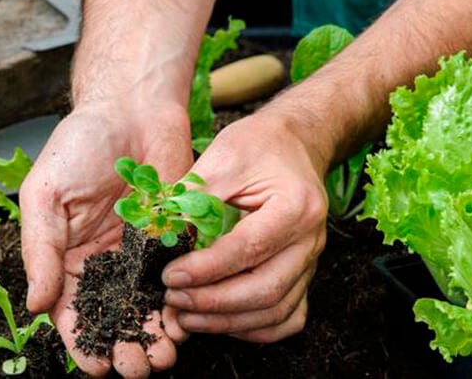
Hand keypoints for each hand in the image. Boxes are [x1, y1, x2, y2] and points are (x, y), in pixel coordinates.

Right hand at [20, 100, 191, 377]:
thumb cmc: (80, 143)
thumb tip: (36, 306)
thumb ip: (41, 250)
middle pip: (112, 319)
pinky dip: (181, 306)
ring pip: (147, 308)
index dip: (81, 344)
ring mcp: (141, 254)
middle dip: (123, 350)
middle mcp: (104, 262)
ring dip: (154, 337)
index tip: (95, 368)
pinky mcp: (174, 240)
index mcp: (67, 256)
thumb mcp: (46, 195)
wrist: (134, 106)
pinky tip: (186, 324)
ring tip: (163, 359)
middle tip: (136, 369)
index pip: (71, 313)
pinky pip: (178, 281)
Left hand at [161, 112, 328, 341]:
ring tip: (186, 317)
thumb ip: (193, 198)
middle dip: (214, 303)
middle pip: (266, 290)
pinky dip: (255, 329)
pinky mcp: (304, 274)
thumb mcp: (223, 158)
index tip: (170, 276)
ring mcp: (311, 261)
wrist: (294, 143)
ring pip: (276, 311)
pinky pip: (288, 317)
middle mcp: (310, 239)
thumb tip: (160, 238)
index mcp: (295, 206)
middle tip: (173, 300)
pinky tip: (221, 323)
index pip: (249, 248)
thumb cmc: (259, 145)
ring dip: (228, 322)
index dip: (207, 269)